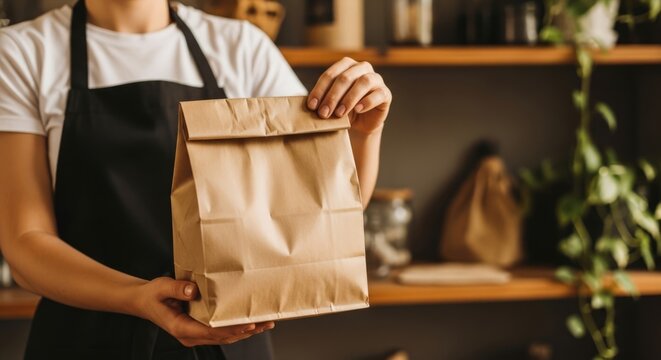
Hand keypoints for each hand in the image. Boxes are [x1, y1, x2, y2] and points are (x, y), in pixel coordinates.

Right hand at [132, 277, 273, 346]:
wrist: (144, 302)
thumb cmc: (153, 294)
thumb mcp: (162, 287)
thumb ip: (177, 288)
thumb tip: (194, 290)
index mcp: (182, 328)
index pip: (211, 331)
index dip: (231, 328)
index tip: (248, 323)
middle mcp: (191, 335)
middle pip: (223, 336)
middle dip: (246, 330)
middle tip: (266, 322)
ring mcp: (196, 334)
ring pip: (225, 337)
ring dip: (245, 331)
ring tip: (266, 323)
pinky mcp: (200, 330)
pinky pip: (221, 333)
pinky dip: (237, 329)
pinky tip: (252, 323)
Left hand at [307, 57, 391, 134]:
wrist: (361, 124)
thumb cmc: (343, 109)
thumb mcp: (330, 102)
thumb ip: (322, 98)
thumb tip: (308, 103)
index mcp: (346, 65)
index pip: (331, 74)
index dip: (320, 89)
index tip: (312, 106)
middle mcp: (362, 68)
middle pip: (346, 77)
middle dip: (332, 96)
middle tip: (324, 113)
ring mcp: (376, 79)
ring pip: (363, 82)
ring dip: (349, 99)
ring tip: (339, 114)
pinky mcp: (385, 93)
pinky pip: (378, 94)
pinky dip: (367, 102)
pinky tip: (358, 110)